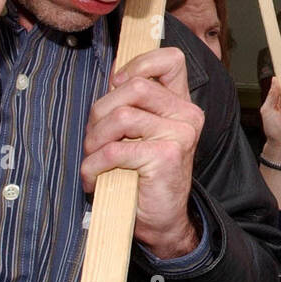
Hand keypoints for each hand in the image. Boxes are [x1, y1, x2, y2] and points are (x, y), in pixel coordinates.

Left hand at [81, 47, 204, 259]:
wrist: (162, 220)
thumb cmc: (144, 175)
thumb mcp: (140, 133)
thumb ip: (133, 103)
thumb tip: (112, 77)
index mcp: (181, 104)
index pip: (170, 60)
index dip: (138, 65)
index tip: (117, 85)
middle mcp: (186, 115)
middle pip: (132, 87)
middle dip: (100, 113)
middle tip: (95, 139)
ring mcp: (179, 135)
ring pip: (120, 117)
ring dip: (94, 142)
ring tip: (94, 159)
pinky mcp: (166, 156)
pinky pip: (114, 150)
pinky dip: (94, 166)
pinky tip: (95, 178)